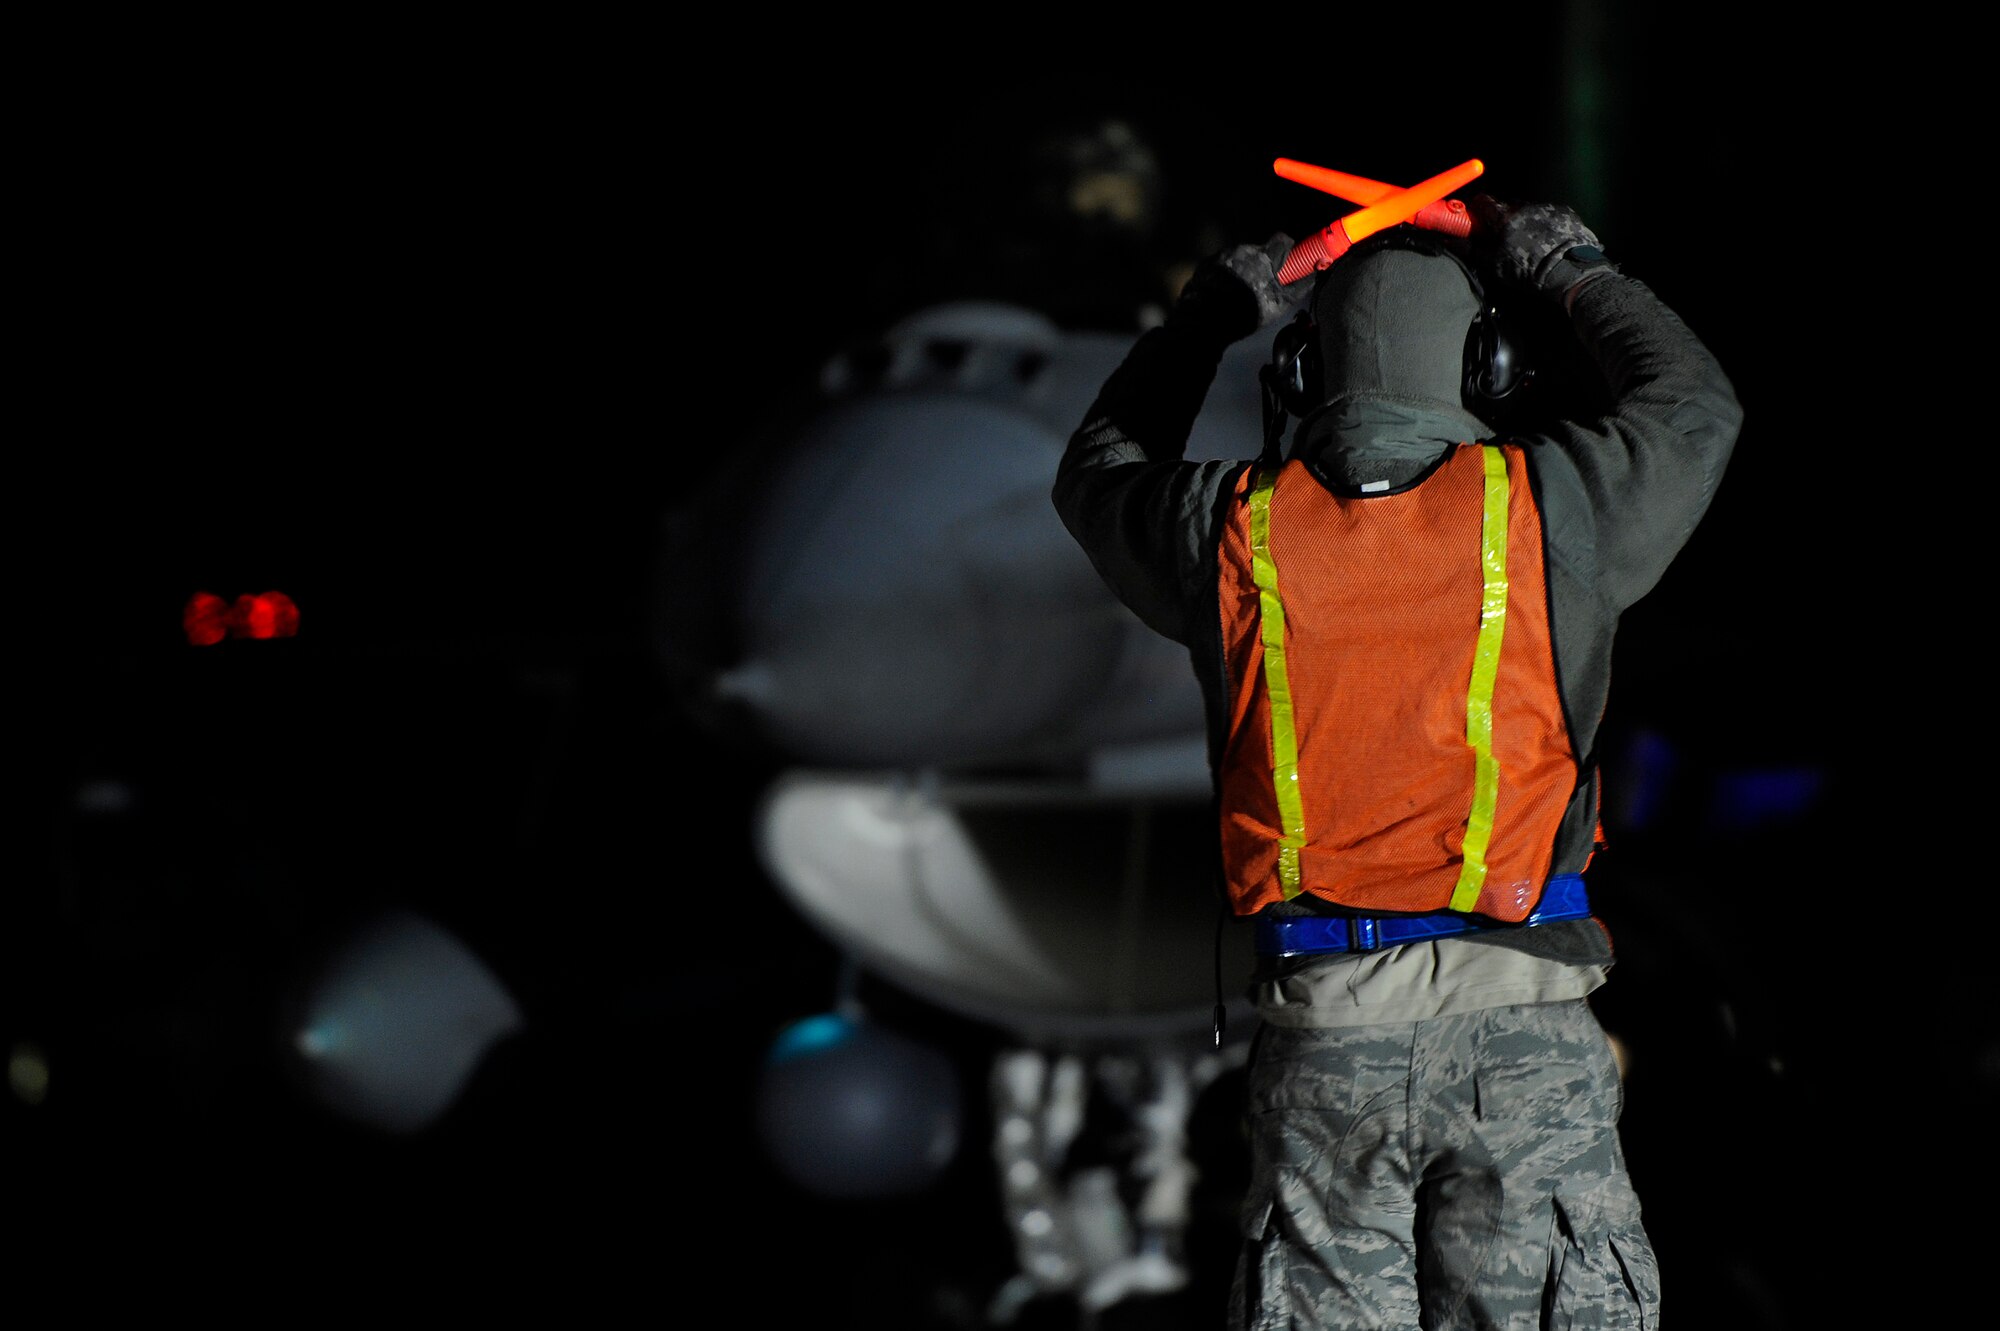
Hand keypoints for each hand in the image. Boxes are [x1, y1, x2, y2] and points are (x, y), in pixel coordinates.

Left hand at [1173, 234, 1314, 340]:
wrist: (1205, 322)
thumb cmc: (1247, 312)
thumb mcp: (1279, 304)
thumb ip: (1299, 286)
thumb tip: (1316, 272)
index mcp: (1263, 255)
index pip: (1282, 239)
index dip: (1285, 250)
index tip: (1285, 262)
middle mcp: (1242, 249)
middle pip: (1257, 251)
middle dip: (1260, 265)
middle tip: (1258, 287)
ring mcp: (1221, 255)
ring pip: (1237, 258)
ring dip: (1241, 270)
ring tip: (1238, 294)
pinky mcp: (1205, 264)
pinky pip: (1220, 265)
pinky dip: (1224, 275)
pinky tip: (1222, 293)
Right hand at [1469, 196, 1614, 302]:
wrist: (1569, 271)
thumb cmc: (1528, 270)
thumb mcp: (1494, 265)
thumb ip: (1471, 250)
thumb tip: (1449, 240)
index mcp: (1504, 216)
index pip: (1483, 201)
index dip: (1477, 210)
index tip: (1476, 221)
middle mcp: (1525, 206)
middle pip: (1507, 206)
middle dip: (1502, 219)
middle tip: (1503, 238)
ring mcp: (1547, 207)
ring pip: (1528, 211)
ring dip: (1524, 222)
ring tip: (1529, 243)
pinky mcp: (1566, 212)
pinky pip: (1549, 215)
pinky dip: (1544, 225)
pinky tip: (1548, 241)